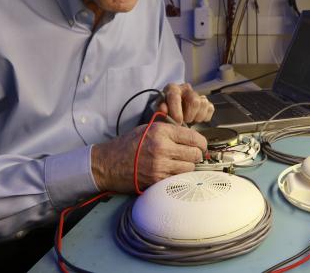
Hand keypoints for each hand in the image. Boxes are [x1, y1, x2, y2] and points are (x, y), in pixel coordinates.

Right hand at [91, 122, 207, 192]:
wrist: (107, 164)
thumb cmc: (127, 145)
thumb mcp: (148, 128)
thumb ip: (169, 130)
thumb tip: (189, 135)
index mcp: (161, 132)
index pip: (193, 137)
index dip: (201, 142)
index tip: (201, 145)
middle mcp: (162, 148)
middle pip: (195, 154)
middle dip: (196, 155)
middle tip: (192, 155)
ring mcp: (160, 166)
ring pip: (189, 168)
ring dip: (188, 166)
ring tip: (180, 163)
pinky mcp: (157, 181)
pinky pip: (178, 179)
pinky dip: (179, 176)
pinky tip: (172, 172)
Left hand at [158, 83, 214, 123]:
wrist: (172, 114)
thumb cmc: (165, 112)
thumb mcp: (158, 111)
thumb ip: (160, 110)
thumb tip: (163, 109)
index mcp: (172, 89)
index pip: (175, 96)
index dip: (176, 110)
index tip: (178, 121)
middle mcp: (186, 89)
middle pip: (194, 100)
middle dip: (189, 115)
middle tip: (184, 122)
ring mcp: (197, 94)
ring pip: (203, 104)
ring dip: (197, 116)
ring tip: (189, 121)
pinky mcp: (206, 102)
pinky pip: (210, 108)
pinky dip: (204, 116)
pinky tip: (196, 119)